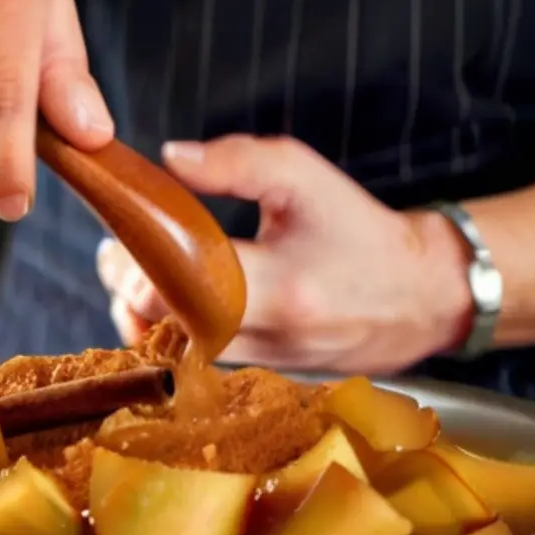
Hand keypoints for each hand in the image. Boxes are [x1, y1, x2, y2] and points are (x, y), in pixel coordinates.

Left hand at [96, 135, 472, 373]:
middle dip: (127, 293)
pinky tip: (168, 299)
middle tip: (112, 257)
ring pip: (178, 352)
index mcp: (282, 288)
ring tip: (132, 274)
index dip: (139, 269)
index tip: (123, 239)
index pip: (184, 293)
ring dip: (144, 316)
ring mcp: (266, 365)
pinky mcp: (265, 376)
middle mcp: (271, 338)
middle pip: (168, 330)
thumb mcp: (306, 178)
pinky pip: (201, 359)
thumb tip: (168, 158)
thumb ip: (236, 161)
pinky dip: (174, 331)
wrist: (421, 297)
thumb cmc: (361, 232)